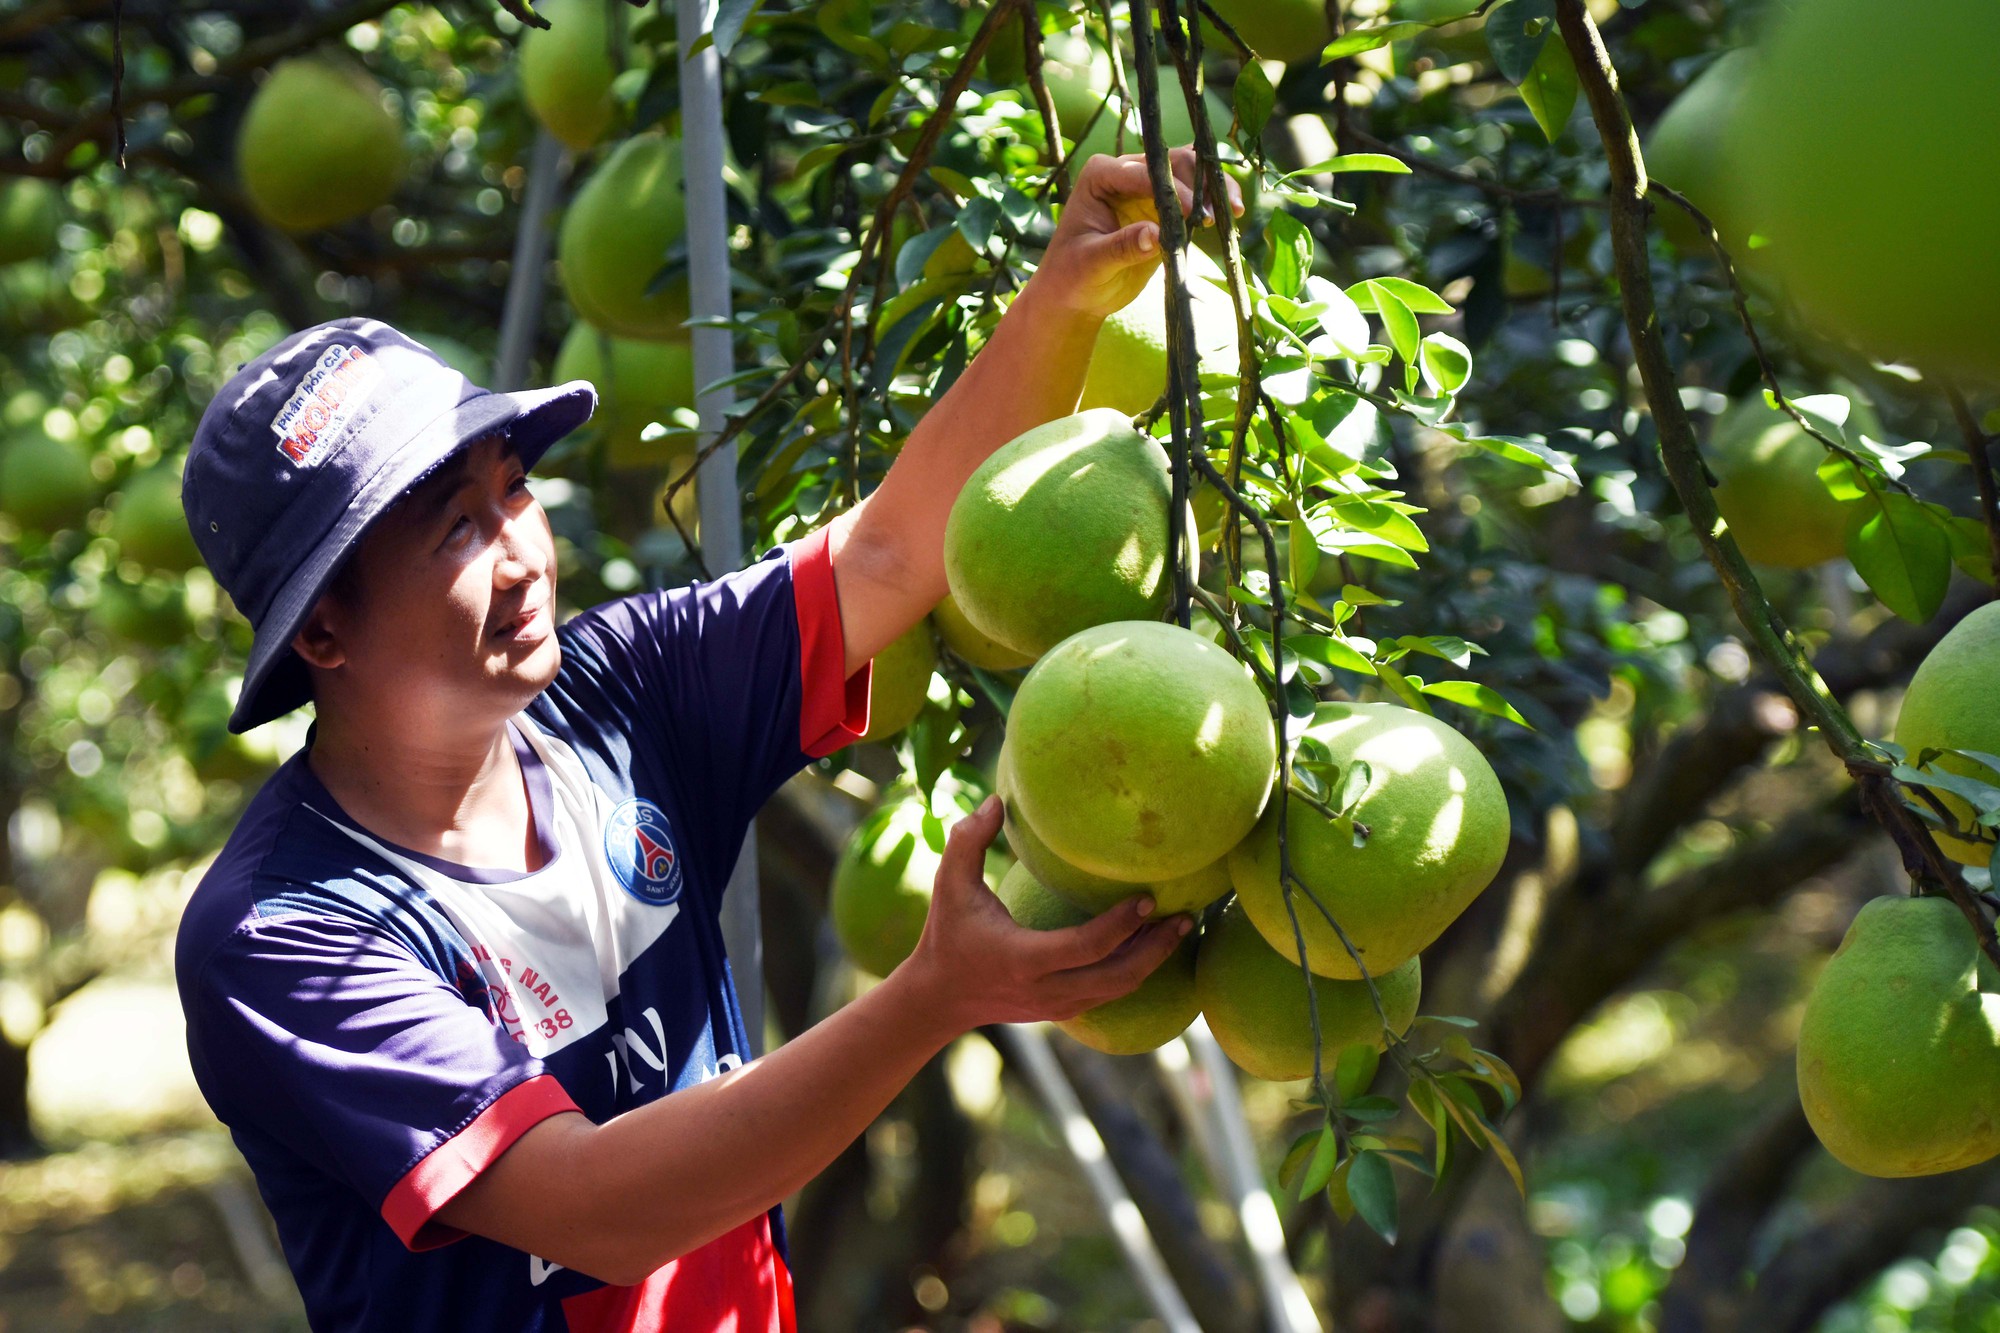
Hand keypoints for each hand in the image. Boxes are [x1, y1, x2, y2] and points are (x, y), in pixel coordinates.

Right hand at [899, 795, 1193, 1032]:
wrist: (940, 998)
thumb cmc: (947, 935)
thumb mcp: (949, 885)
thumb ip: (967, 841)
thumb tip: (995, 801)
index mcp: (1024, 958)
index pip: (1087, 946)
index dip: (1123, 924)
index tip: (1147, 897)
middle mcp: (1047, 989)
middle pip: (1118, 977)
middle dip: (1156, 948)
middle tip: (1184, 916)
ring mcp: (1058, 1006)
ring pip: (1120, 989)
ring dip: (1153, 959)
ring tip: (1179, 927)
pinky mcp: (1064, 1012)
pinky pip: (1110, 993)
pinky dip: (1135, 970)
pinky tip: (1151, 943)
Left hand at [1028, 146, 1245, 320]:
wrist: (1077, 294)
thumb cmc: (1073, 276)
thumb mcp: (1092, 263)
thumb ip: (1121, 247)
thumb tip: (1156, 234)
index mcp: (1101, 174)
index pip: (1142, 172)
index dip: (1171, 190)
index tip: (1194, 213)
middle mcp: (1125, 172)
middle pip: (1171, 163)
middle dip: (1199, 182)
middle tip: (1220, 210)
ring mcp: (1146, 187)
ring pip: (1189, 173)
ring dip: (1213, 188)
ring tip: (1233, 210)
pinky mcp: (1163, 207)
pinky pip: (1195, 197)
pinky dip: (1213, 203)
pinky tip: (1231, 215)